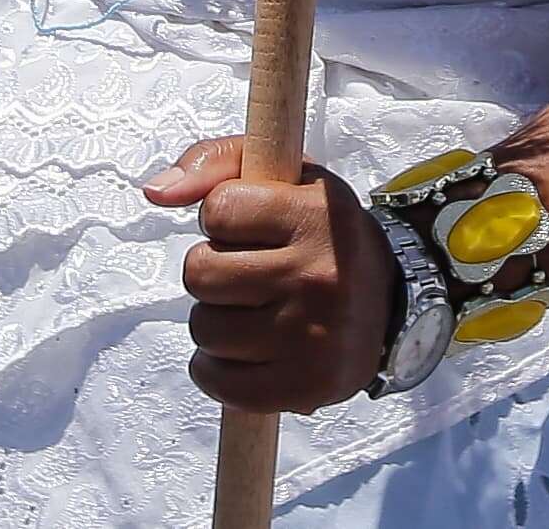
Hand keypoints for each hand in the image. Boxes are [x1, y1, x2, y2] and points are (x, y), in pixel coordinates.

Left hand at [146, 139, 398, 414]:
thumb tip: (156, 191)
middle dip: (212, 270)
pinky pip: (215, 379)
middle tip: (246, 273)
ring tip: (252, 311)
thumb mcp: (289, 177)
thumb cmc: (320, 235)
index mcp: (318, 215)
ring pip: (202, 327)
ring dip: (214, 318)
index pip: (218, 209)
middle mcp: (317, 275)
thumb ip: (216, 162)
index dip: (223, 218)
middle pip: (199, 272)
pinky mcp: (303, 386)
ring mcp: (311, 336)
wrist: (392, 305)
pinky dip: (215, 367)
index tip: (250, 227)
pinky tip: (245, 351)